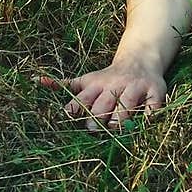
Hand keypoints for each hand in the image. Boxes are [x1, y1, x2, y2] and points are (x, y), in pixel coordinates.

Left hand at [39, 63, 166, 131]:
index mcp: (97, 84)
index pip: (82, 100)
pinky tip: (144, 126)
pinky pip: (152, 111)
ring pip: (125, 110)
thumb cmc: (109, 77)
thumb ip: (65, 85)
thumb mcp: (87, 79)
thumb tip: (36, 81)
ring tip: (115, 131)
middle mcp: (116, 86)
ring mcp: (136, 89)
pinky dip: (148, 120)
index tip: (71, 118)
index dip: (76, 110)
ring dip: (118, 123)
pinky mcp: (155, 94)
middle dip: (96, 120)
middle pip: (102, 107)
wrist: (141, 59)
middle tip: (93, 129)